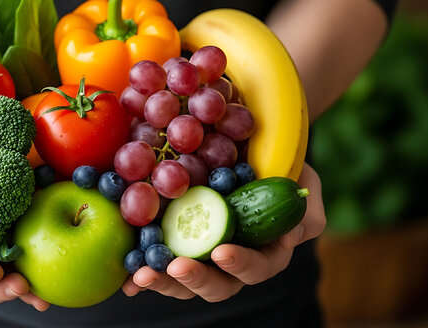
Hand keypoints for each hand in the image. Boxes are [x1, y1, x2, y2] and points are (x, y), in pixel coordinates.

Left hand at [122, 162, 325, 301]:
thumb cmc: (281, 162)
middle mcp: (229, 258)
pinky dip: (138, 266)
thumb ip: (303, 213)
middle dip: (195, 278)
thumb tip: (289, 238)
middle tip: (176, 267)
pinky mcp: (171, 236)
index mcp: (263, 251)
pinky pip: (153, 258)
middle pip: (215, 284)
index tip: (222, 252)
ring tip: (141, 276)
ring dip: (161, 280)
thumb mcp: (302, 181)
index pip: (256, 268)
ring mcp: (198, 250)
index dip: (240, 264)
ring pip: (180, 279)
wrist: (247, 142)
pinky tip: (123, 273)